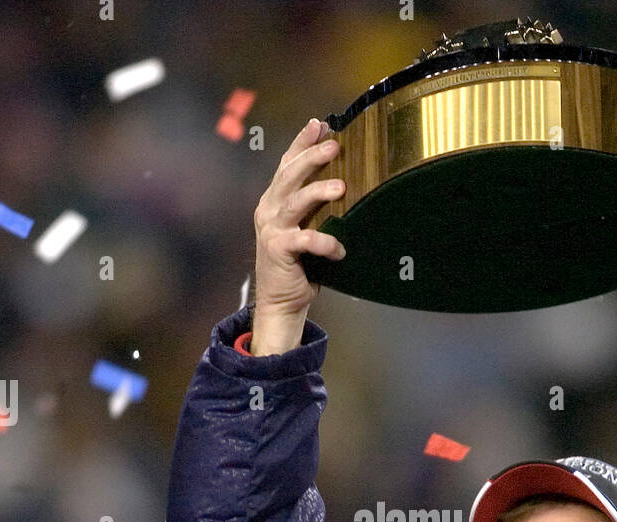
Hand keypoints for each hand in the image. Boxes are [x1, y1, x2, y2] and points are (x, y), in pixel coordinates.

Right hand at [250, 118, 346, 353]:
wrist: (281, 301)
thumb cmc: (300, 266)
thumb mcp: (306, 229)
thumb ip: (316, 209)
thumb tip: (346, 184)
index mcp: (275, 200)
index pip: (287, 164)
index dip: (301, 142)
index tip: (320, 124)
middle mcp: (269, 209)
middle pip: (290, 175)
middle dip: (312, 157)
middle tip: (335, 145)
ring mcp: (271, 229)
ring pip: (295, 201)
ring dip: (318, 191)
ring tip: (341, 186)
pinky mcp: (278, 249)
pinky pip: (304, 239)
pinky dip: (325, 242)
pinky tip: (340, 248)